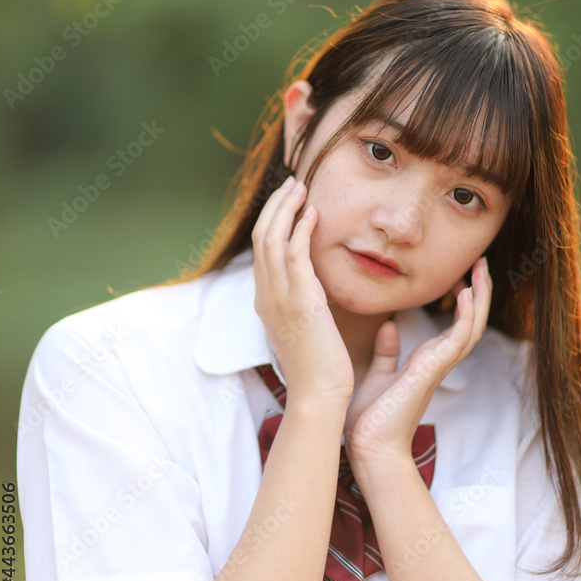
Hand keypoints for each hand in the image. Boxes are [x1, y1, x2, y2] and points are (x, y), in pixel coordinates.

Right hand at [252, 176, 354, 408]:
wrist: (318, 395)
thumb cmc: (318, 369)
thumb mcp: (304, 329)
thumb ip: (302, 304)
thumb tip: (311, 289)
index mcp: (266, 301)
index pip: (262, 251)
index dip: (272, 221)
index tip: (287, 201)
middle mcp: (267, 296)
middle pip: (262, 237)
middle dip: (276, 206)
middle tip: (292, 184)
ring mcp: (280, 298)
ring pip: (273, 240)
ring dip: (286, 210)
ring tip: (301, 188)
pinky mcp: (300, 302)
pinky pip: (294, 255)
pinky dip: (301, 230)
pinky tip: (313, 215)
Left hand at [343, 256, 491, 467]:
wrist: (368, 448)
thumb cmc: (370, 419)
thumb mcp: (377, 375)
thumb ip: (386, 352)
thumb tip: (389, 326)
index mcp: (425, 361)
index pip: (454, 324)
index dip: (462, 299)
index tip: (462, 274)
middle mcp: (437, 361)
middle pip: (470, 320)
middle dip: (478, 291)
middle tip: (481, 262)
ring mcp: (438, 366)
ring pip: (471, 326)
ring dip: (479, 296)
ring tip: (481, 268)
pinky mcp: (432, 370)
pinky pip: (457, 338)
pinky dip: (465, 315)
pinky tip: (466, 293)